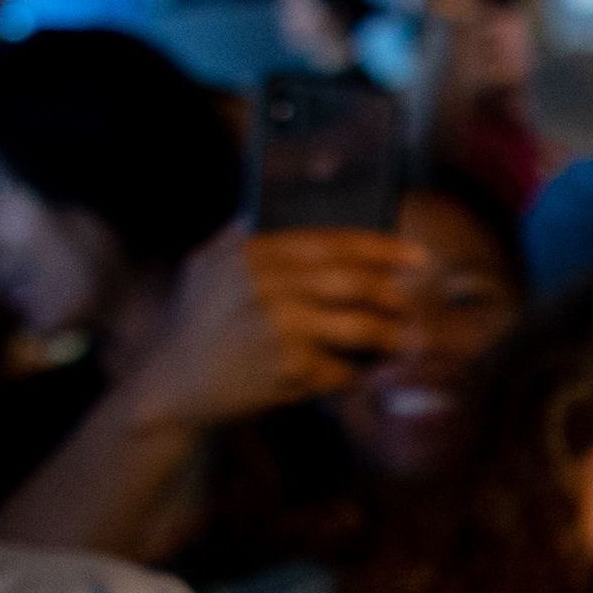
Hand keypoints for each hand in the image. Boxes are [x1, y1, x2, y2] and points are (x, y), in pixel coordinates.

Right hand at [120, 226, 424, 430]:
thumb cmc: (197, 325)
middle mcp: (268, 284)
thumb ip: (240, 237)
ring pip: (362, 327)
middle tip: (412, 303)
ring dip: (393, 336)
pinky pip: (345, 369)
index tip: (415, 255)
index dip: (380, 248)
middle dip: (393, 294)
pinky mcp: (292, 366)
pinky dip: (358, 373)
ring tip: (407, 341)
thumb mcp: (208, 266)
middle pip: (354, 282)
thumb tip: (271, 208)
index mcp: (254, 253)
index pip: (331, 243)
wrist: (176, 383)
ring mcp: (282, 326)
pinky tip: (360, 375)